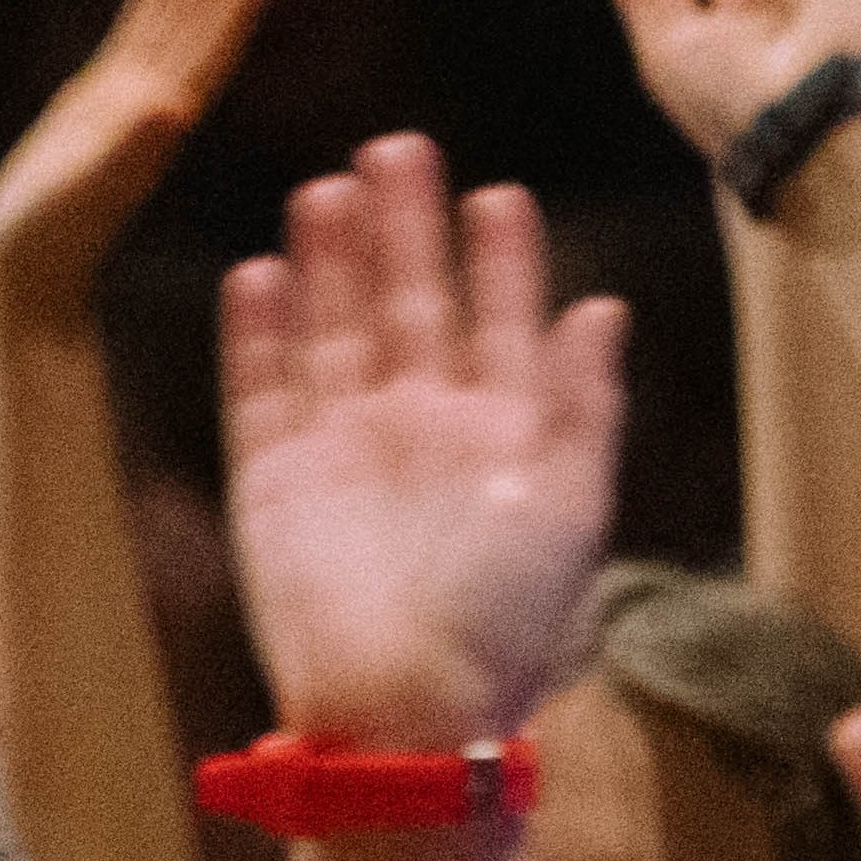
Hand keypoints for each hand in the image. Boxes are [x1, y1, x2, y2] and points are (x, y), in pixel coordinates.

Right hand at [0, 0, 283, 313]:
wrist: (26, 277)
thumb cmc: (45, 244)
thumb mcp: (83, 195)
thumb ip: (125, 151)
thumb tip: (171, 107)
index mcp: (153, 121)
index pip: (202, 50)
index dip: (234, 3)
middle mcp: (150, 104)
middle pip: (191, 18)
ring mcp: (126, 102)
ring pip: (164, 19)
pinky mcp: (97, 106)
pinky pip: (131, 36)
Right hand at [213, 139, 624, 758]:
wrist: (405, 711)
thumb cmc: (503, 624)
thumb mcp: (569, 505)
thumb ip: (583, 404)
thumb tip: (603, 306)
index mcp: (499, 433)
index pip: (501, 321)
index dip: (499, 259)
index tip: (495, 195)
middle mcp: (419, 430)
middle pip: (409, 305)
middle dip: (405, 230)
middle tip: (398, 148)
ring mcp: (343, 451)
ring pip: (334, 331)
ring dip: (331, 262)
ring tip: (327, 189)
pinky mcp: (274, 482)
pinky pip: (260, 391)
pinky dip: (257, 334)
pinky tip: (259, 273)